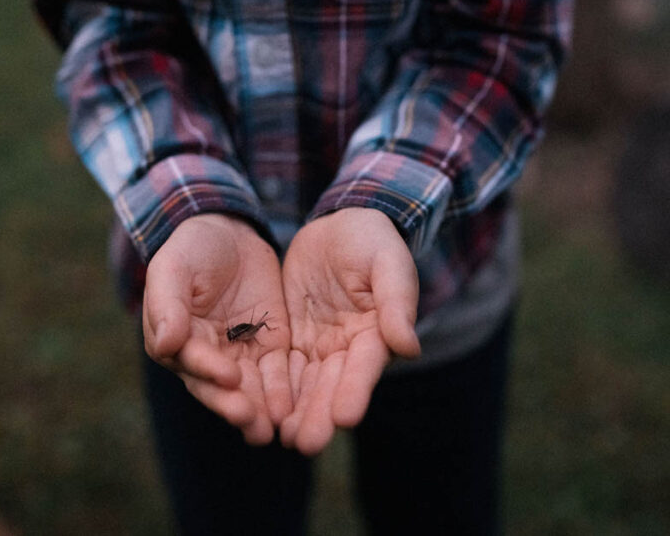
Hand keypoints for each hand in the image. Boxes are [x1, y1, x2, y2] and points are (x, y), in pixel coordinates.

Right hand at [143, 214, 291, 443]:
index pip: (192, 361)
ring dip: (260, 409)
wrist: (228, 233)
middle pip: (219, 387)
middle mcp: (206, 357)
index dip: (210, 370)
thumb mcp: (173, 268)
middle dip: (235, 404)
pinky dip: (285, 391)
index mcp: (175, 341)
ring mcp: (238, 355)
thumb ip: (168, 305)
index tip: (230, 378)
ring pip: (250, 389)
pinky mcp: (268, 347)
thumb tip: (165, 343)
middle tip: (252, 421)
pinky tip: (295, 408)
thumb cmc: (190, 249)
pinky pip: (277, 373)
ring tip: (274, 427)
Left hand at [280, 208, 420, 454]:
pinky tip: (261, 413)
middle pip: (333, 385)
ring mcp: (321, 345)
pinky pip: (283, 368)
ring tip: (284, 440)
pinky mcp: (294, 338)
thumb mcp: (388, 263)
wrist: (341, 224)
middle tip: (305, 444)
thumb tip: (408, 347)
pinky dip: (274, 391)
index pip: (365, 366)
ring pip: (306, 385)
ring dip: (296, 413)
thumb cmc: (373, 241)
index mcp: (377, 332)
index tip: (345, 418)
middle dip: (319, 415)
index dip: (355, 390)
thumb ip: (396, 302)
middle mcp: (349, 348)